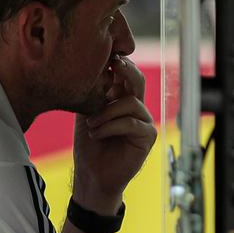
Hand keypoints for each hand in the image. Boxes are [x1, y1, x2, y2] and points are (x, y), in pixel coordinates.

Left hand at [72, 55, 155, 211]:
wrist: (92, 175)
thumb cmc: (89, 145)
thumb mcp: (86, 113)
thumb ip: (93, 93)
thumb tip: (93, 70)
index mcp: (121, 99)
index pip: (125, 75)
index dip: (117, 63)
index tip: (104, 57)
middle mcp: (136, 108)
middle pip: (137, 80)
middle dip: (126, 70)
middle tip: (113, 65)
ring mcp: (143, 122)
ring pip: (131, 102)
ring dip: (106, 112)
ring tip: (91, 125)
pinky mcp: (147, 137)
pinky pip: (131, 123)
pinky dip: (111, 127)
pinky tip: (96, 134)